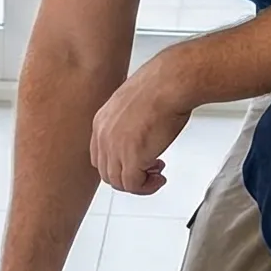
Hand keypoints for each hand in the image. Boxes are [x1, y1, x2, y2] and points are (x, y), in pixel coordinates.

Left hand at [90, 53, 191, 195]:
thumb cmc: (161, 86)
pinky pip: (133, 186)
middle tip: (149, 168)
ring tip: (156, 173)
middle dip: (129, 174)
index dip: (118, 163)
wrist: (170, 83)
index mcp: (102, 121)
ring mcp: (115, 148)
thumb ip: (129, 120)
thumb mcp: (134, 102)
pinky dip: (147, 187)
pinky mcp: (131, 158)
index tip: (136, 161)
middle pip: (107, 172)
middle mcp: (103, 136)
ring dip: (139, 183)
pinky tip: (159, 178)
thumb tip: (139, 133)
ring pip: (118, 182)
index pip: (100, 156)